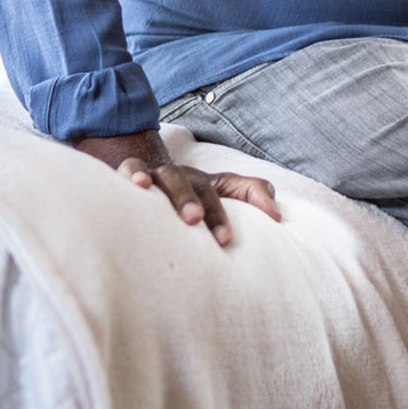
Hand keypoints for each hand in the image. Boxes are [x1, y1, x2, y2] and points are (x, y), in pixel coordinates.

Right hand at [73, 128, 281, 245]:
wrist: (154, 181)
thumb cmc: (194, 198)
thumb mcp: (223, 195)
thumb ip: (253, 196)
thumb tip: (278, 216)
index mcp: (204, 181)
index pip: (218, 191)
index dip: (220, 214)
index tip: (225, 240)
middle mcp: (181, 175)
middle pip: (187, 180)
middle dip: (190, 198)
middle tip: (193, 219)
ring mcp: (156, 176)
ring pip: (162, 173)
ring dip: (161, 185)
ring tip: (157, 194)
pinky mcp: (129, 178)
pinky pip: (128, 168)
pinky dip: (132, 173)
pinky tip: (135, 185)